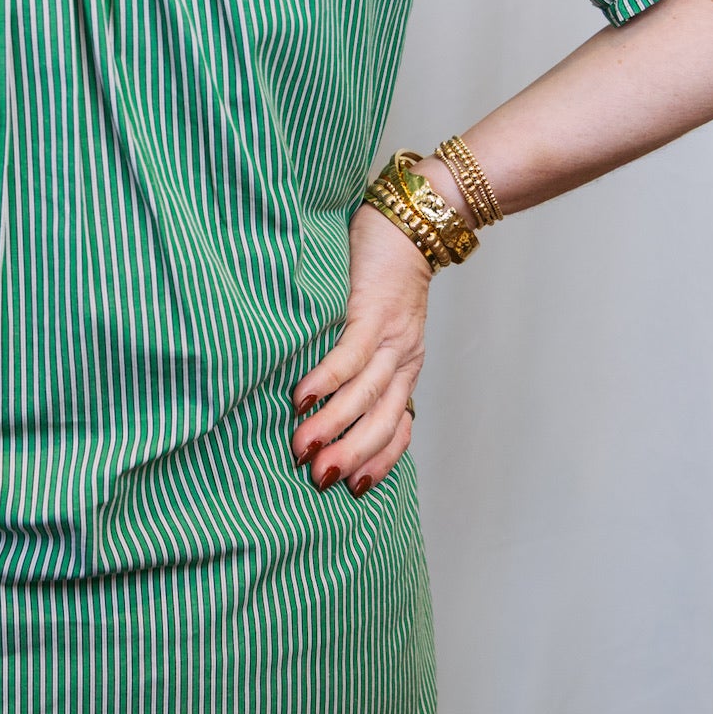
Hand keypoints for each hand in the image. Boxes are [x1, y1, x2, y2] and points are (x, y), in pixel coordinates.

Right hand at [289, 203, 429, 494]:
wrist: (410, 223)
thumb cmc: (383, 277)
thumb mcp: (381, 328)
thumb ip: (364, 363)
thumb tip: (326, 403)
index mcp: (406, 368)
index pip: (399, 426)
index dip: (380, 461)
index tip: (355, 490)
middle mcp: (403, 358)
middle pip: (380, 419)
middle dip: (351, 454)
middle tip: (320, 480)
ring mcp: (390, 336)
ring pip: (364, 393)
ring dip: (333, 424)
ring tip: (302, 448)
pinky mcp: (371, 310)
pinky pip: (351, 353)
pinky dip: (327, 378)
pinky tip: (303, 397)